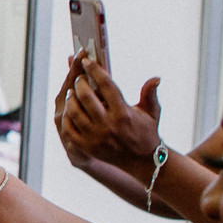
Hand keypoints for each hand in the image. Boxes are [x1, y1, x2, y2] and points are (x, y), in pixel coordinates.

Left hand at [56, 53, 162, 173]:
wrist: (143, 161)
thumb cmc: (146, 132)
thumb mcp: (152, 112)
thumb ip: (150, 93)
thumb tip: (156, 78)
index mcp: (123, 113)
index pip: (105, 85)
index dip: (94, 70)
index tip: (87, 61)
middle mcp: (108, 125)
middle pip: (86, 96)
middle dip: (79, 83)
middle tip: (79, 77)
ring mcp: (95, 137)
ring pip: (74, 112)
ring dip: (71, 98)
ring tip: (72, 92)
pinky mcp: (87, 147)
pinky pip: (69, 128)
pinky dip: (67, 117)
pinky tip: (69, 109)